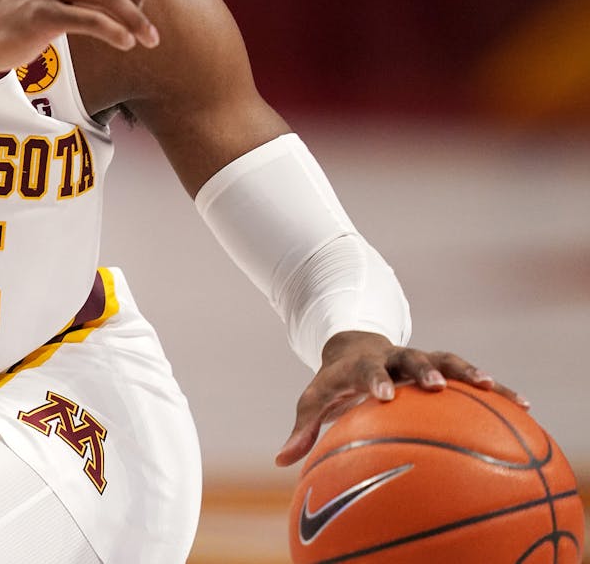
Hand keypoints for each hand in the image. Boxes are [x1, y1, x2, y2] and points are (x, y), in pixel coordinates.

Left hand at [275, 330, 528, 465]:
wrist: (352, 344)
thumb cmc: (332, 383)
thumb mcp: (315, 401)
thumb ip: (302, 430)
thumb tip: (282, 460)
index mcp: (361, 365)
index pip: (367, 371)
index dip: (375, 381)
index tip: (383, 396)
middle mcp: (392, 357)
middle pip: (410, 358)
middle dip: (423, 370)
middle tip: (436, 386)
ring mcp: (418, 358)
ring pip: (447, 359)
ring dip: (468, 372)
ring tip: (494, 388)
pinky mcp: (440, 365)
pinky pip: (469, 375)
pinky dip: (494, 387)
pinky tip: (522, 404)